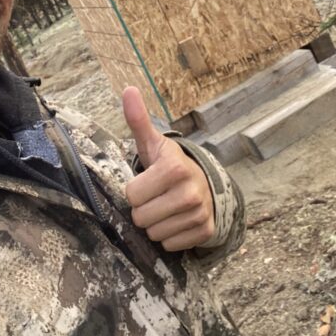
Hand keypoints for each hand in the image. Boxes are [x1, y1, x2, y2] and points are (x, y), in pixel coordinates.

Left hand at [123, 86, 214, 250]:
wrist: (206, 185)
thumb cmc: (171, 165)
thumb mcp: (154, 144)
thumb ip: (138, 120)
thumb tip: (128, 89)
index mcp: (174, 167)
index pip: (132, 194)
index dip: (135, 190)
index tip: (148, 182)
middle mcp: (190, 191)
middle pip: (141, 217)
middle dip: (144, 209)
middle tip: (156, 197)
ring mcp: (200, 213)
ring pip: (154, 234)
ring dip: (156, 224)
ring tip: (166, 208)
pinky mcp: (205, 232)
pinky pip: (169, 245)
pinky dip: (170, 236)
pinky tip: (177, 220)